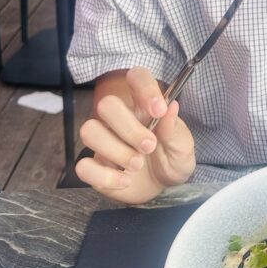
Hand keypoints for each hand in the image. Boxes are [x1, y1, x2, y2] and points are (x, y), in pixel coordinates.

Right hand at [75, 67, 195, 204]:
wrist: (163, 189)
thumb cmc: (172, 160)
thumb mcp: (183, 147)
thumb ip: (175, 130)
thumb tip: (171, 107)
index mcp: (143, 107)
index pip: (137, 78)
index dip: (145, 88)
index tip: (159, 110)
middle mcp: (119, 120)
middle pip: (106, 104)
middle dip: (128, 128)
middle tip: (149, 146)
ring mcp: (103, 142)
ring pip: (89, 131)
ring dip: (115, 151)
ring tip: (137, 164)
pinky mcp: (94, 167)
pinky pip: (83, 166)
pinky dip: (105, 177)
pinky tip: (125, 181)